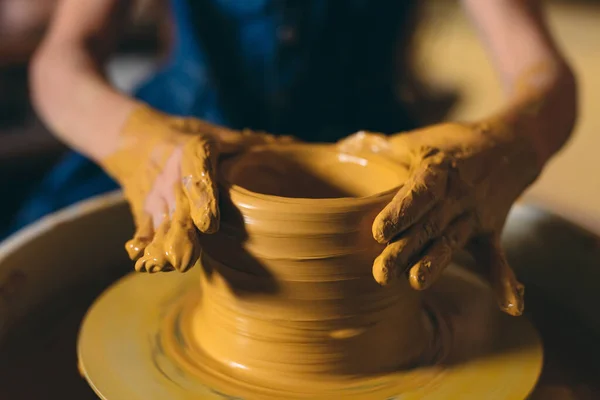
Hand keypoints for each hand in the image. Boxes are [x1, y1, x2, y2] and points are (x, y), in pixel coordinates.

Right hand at [101, 104, 293, 272]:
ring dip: (162, 245)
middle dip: (182, 233)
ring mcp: (156, 195)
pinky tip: (144, 264)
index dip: (202, 197)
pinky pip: (143, 230)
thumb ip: (254, 144)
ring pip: (159, 222)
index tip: (208, 224)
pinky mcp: (144, 211)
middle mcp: (173, 175)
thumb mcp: (220, 134)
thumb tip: (295, 144)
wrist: (138, 139)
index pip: (197, 172)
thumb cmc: (193, 139)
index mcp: (194, 151)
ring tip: (167, 265)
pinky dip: (143, 247)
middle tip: (186, 259)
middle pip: (177, 206)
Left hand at [338, 122, 539, 315]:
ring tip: (415, 282)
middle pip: (428, 226)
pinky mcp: (489, 231)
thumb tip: (347, 147)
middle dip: (404, 250)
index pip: (419, 193)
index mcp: (439, 170)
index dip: (399, 212)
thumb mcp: (419, 140)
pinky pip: (497, 257)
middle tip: (381, 273)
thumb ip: (384, 148)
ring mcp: (475, 216)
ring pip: (451, 243)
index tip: (378, 232)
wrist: (510, 145)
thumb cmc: (453, 143)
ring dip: (434, 264)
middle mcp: (458, 195)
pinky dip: (505, 280)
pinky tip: (511, 306)